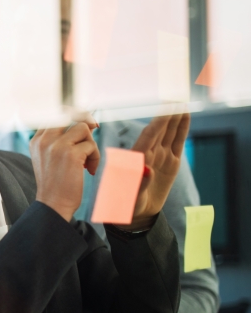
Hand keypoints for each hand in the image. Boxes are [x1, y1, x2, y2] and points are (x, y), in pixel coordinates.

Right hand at [31, 118, 99, 221]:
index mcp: (37, 141)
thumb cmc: (56, 184)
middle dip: (85, 119)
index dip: (73, 115)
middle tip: (95, 127)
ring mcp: (56, 146)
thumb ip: (64, 140)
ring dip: (90, 145)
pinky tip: (89, 171)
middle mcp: (44, 140)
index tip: (85, 125)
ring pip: (83, 128)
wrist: (53, 205)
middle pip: (69, 114)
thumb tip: (89, 124)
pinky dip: (95, 158)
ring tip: (87, 162)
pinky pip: (91, 145)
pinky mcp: (70, 154)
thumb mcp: (52, 159)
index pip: (55, 115)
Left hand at [119, 113, 190, 230]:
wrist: (135, 213)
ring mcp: (160, 156)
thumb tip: (146, 169)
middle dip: (166, 115)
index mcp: (136, 159)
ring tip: (181, 102)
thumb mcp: (130, 197)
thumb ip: (137, 183)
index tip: (164, 110)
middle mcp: (148, 154)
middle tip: (174, 98)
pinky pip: (177, 141)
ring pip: (169, 132)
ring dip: (175, 118)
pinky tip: (185, 116)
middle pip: (159, 130)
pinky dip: (182, 129)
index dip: (157, 123)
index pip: (148, 137)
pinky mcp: (170, 161)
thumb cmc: (127, 205)